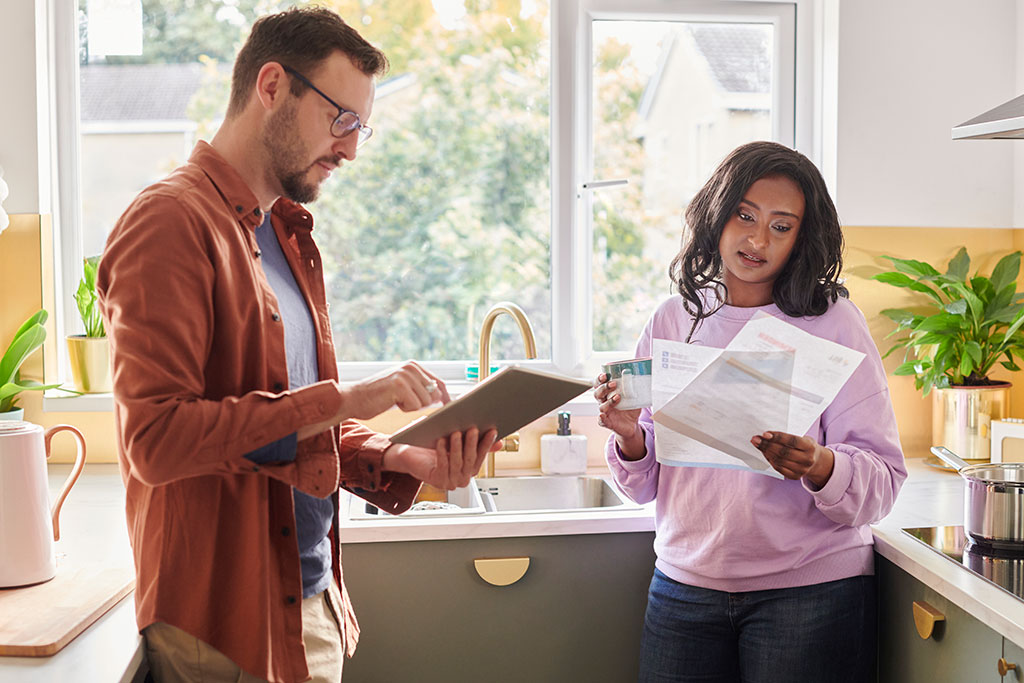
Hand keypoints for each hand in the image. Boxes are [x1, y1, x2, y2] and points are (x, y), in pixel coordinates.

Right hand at [343, 361, 449, 420]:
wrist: (353, 398)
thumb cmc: (378, 397)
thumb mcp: (402, 387)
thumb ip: (420, 388)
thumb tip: (443, 397)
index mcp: (413, 365)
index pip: (438, 383)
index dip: (444, 397)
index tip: (448, 407)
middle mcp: (411, 367)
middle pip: (434, 394)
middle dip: (422, 403)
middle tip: (402, 401)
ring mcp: (405, 375)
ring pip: (425, 401)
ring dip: (412, 406)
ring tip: (395, 400)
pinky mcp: (400, 385)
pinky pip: (415, 406)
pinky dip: (405, 409)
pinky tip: (391, 402)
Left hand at [382, 427, 499, 489]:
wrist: (409, 455)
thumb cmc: (433, 445)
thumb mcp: (456, 441)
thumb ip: (475, 441)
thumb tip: (496, 437)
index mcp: (469, 469)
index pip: (481, 455)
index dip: (487, 443)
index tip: (492, 430)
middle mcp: (462, 478)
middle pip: (470, 459)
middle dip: (472, 443)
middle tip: (473, 429)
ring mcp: (451, 482)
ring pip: (457, 463)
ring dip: (457, 447)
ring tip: (456, 432)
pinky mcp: (438, 482)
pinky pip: (442, 466)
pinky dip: (442, 453)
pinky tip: (441, 441)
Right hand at [593, 372, 644, 459]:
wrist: (632, 424)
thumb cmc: (631, 408)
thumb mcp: (634, 397)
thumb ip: (635, 389)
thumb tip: (642, 378)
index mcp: (608, 394)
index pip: (599, 384)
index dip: (599, 379)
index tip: (605, 375)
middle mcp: (604, 402)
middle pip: (598, 393)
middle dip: (604, 388)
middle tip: (613, 384)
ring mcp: (606, 412)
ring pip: (601, 406)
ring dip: (608, 401)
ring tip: (618, 397)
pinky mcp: (608, 422)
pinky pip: (601, 421)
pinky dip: (601, 418)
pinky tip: (603, 415)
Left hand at [751, 430, 833, 486]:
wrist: (815, 461)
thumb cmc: (804, 446)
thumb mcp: (802, 438)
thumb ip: (786, 437)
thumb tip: (765, 435)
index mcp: (810, 447)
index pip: (792, 441)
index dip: (778, 437)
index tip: (765, 434)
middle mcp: (807, 459)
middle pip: (784, 452)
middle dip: (767, 445)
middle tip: (756, 439)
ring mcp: (802, 470)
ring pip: (779, 461)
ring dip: (766, 452)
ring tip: (758, 445)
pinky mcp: (795, 476)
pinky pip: (778, 468)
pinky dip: (770, 460)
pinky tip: (765, 453)